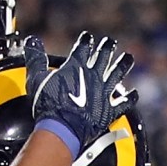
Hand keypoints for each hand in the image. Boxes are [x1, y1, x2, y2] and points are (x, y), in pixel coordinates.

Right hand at [31, 32, 135, 157]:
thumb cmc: (48, 104)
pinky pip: (124, 103)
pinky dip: (130, 98)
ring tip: (129, 58)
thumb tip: (32, 40)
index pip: (83, 47)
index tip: (88, 37)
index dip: (86, 41)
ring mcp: (103, 93)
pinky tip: (135, 94)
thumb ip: (35, 58)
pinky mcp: (110, 110)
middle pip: (103, 57)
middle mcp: (93, 76)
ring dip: (123, 65)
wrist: (62, 128)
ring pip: (117, 74)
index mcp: (76, 66)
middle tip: (111, 42)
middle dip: (107, 48)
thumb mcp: (36, 78)